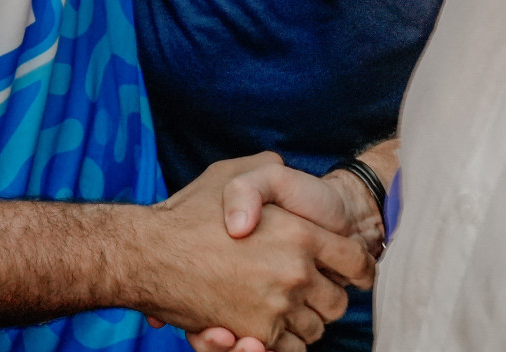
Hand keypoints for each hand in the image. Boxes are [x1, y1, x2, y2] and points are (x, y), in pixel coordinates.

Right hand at [136, 154, 373, 351]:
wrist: (148, 252)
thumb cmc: (190, 211)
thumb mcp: (237, 172)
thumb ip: (270, 171)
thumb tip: (289, 175)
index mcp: (300, 233)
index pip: (356, 261)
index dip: (357, 268)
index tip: (352, 274)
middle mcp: (295, 272)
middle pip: (337, 302)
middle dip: (326, 298)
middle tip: (307, 289)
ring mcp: (278, 307)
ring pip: (315, 329)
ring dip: (303, 321)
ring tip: (282, 305)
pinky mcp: (256, 334)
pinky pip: (290, 349)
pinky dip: (284, 343)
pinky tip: (268, 325)